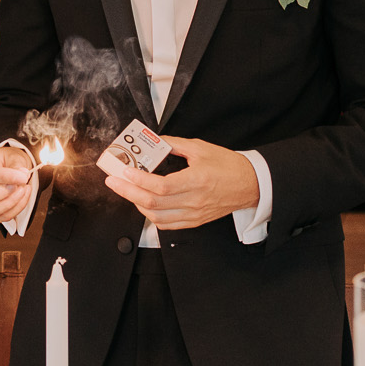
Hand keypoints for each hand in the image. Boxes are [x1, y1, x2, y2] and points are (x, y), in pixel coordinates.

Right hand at [0, 146, 33, 223]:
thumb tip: (22, 178)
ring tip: (24, 190)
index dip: (5, 177)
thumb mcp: (14, 156)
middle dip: (0, 195)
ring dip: (9, 204)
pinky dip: (15, 209)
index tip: (23, 177)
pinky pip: (0, 217)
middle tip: (20, 186)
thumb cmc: (8, 161)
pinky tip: (23, 196)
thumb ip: (17, 166)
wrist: (9, 169)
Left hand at [102, 136, 259, 229]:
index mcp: (196, 180)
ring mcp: (193, 214)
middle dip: (127, 191)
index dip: (138, 180)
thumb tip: (154, 141)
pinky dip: (150, 215)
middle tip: (113, 181)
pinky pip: (166, 224)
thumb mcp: (201, 148)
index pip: (160, 186)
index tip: (124, 171)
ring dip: (136, 203)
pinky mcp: (194, 221)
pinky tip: (143, 204)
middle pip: (152, 203)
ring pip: (156, 216)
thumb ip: (175, 145)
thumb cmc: (229, 166)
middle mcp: (193, 201)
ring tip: (127, 190)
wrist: (250, 185)